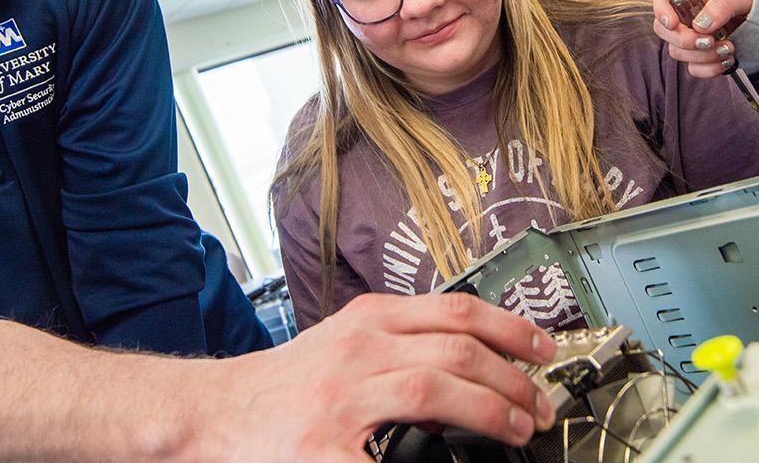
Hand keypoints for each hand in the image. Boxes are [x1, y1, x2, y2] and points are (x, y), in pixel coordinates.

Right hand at [204, 293, 556, 461]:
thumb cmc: (286, 385)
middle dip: (514, 378)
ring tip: (518, 429)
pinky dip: (432, 459)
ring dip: (492, 409)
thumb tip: (471, 359)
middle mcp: (359, 349)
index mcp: (368, 320)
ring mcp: (343, 398)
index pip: (456, 310)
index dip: (511, 329)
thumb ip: (402, 344)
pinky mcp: (327, 449)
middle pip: (458, 348)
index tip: (543, 350)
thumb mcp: (346, 343)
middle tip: (541, 406)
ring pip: (437, 387)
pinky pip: (390, 457)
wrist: (214, 412)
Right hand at [652, 0, 754, 78]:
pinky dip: (711, 69)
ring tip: (729, 48)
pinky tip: (729, 60)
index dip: (661, 10)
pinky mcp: (702, 56)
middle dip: (684, 40)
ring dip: (702, 55)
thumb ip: (723, 4)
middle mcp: (687, 15)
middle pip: (663, 29)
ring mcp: (692, 36)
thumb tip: (701, 25)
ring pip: (678, 52)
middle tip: (709, 41)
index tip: (674, 24)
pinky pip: (694, 68)